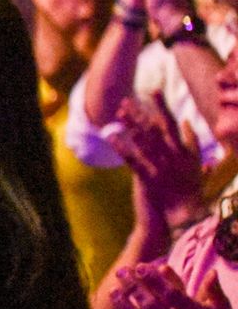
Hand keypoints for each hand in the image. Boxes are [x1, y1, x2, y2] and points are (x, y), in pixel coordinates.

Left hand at [110, 93, 204, 228]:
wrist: (186, 217)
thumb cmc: (191, 193)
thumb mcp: (197, 165)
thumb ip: (194, 143)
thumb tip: (187, 122)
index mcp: (185, 151)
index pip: (171, 123)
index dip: (161, 106)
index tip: (153, 90)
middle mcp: (174, 156)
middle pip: (154, 129)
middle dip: (140, 112)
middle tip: (127, 98)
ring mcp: (161, 167)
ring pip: (144, 141)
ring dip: (130, 125)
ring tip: (118, 112)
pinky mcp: (149, 179)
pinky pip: (133, 160)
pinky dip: (122, 147)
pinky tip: (111, 136)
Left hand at [113, 263, 237, 308]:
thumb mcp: (221, 308)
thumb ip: (213, 290)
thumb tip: (211, 271)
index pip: (172, 294)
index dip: (155, 280)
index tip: (139, 266)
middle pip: (152, 306)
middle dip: (134, 288)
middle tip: (120, 272)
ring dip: (126, 308)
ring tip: (113, 291)